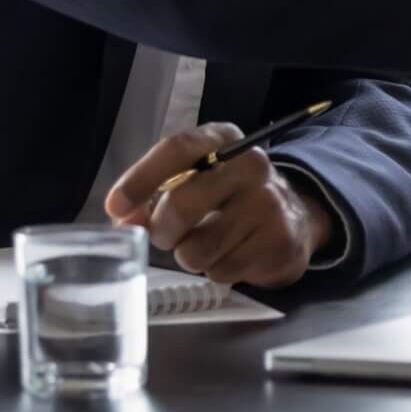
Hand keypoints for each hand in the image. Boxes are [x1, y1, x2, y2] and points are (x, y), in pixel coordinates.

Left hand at [104, 123, 331, 289]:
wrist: (294, 215)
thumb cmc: (228, 196)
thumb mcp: (194, 180)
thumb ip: (152, 195)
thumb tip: (122, 218)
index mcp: (224, 140)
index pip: (178, 148)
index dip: (140, 178)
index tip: (116, 206)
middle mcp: (251, 165)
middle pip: (182, 204)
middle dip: (162, 230)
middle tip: (166, 236)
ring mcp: (269, 203)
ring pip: (197, 249)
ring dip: (191, 256)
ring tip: (207, 245)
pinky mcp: (279, 242)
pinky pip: (222, 271)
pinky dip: (217, 270)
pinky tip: (232, 254)